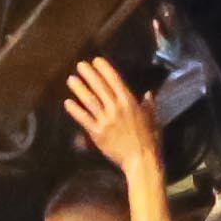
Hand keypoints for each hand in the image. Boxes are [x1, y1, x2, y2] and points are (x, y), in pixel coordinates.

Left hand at [60, 58, 166, 198]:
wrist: (141, 159)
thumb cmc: (150, 139)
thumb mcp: (153, 118)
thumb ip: (149, 105)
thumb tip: (149, 94)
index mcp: (129, 102)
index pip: (115, 81)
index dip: (105, 69)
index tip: (96, 60)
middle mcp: (116, 108)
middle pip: (100, 87)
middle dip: (90, 75)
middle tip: (80, 65)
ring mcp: (105, 120)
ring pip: (90, 101)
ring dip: (80, 89)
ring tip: (71, 79)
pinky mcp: (97, 133)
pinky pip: (84, 119)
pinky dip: (75, 110)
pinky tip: (67, 102)